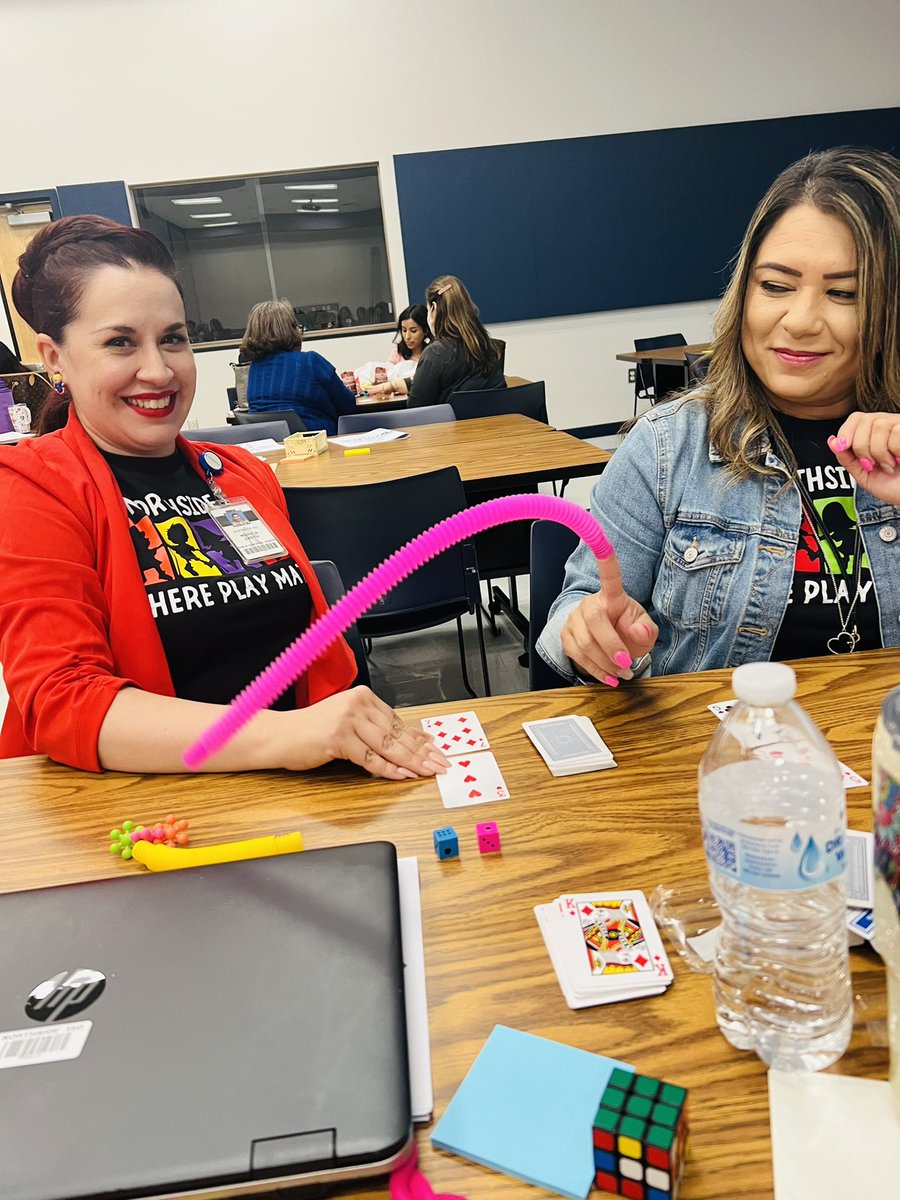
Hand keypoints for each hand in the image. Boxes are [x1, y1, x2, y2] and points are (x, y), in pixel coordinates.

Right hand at [278, 686, 449, 778]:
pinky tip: (402, 776)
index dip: (419, 739)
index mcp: (363, 696)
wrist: (280, 735)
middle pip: (396, 734)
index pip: (398, 721)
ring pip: (387, 746)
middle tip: (440, 764)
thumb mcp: (349, 723)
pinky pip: (369, 758)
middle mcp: (357, 704)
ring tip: (426, 772)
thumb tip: (413, 739)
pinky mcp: (338, 737)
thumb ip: (377, 729)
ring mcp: (347, 719)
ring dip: (410, 762)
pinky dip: (388, 769)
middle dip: (421, 752)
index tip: (436, 750)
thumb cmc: (313, 731)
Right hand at [560, 552, 657, 686]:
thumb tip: (638, 631)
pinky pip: (577, 656)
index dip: (606, 559)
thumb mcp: (645, 630)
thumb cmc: (628, 630)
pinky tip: (608, 676)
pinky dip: (595, 671)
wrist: (609, 643)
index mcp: (612, 595)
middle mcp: (590, 604)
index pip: (609, 574)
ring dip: (606, 664)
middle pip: (594, 621)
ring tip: (622, 673)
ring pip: (585, 643)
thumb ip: (646, 631)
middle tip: (628, 664)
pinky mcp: (566, 636)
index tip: (603, 542)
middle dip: (612, 646)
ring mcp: (574, 620)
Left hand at [829, 412, 899, 505]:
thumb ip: (847, 459)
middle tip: (871, 464)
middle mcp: (890, 425)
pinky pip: (896, 432)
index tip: (843, 447)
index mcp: (876, 434)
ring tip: (889, 464)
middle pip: (865, 420)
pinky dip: (895, 451)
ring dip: (879, 452)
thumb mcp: (864, 475)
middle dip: (861, 447)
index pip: (856, 418)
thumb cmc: (894, 487)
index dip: (846, 431)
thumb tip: (832, 442)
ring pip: (879, 425)